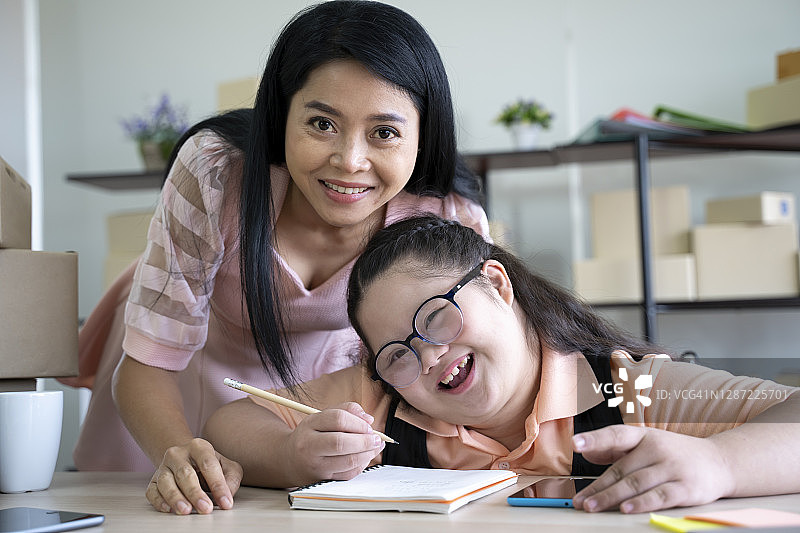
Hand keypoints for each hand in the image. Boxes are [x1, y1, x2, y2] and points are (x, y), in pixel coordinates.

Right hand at [146, 438, 242, 514]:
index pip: (208, 464)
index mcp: (198, 446)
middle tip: (206, 508)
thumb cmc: (208, 465)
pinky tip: (168, 509)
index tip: (226, 502)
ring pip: (166, 482)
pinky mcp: (153, 480)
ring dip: (176, 498)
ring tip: (186, 510)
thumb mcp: (226, 466)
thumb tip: (227, 494)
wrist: (186, 459)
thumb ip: (231, 478)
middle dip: (196, 493)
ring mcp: (163, 467)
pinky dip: (159, 501)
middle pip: (185, 473)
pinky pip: (152, 491)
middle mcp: (178, 454)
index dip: (218, 484)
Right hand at [281, 402, 384, 484]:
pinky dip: (361, 465)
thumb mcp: (322, 417)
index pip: (338, 419)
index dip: (358, 422)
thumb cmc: (311, 435)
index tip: (369, 425)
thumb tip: (369, 419)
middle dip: (364, 440)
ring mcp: (315, 466)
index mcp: (310, 425)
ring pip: (347, 461)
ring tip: (375, 447)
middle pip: (341, 442)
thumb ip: (347, 410)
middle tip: (376, 438)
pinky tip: (365, 457)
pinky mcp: (322, 480)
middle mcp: (309, 446)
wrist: (289, 459)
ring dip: (367, 454)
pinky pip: (348, 475)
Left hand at [571, 425, 734, 513]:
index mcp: (644, 436)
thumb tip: (587, 453)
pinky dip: (641, 503)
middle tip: (580, 501)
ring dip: (611, 497)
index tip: (575, 444)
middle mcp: (657, 449)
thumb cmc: (675, 454)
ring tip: (593, 507)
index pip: (616, 435)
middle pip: (621, 469)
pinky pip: (659, 497)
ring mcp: (672, 468)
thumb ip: (617, 449)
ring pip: (635, 483)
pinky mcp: (686, 487)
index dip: (595, 439)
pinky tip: (626, 509)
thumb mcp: (647, 444)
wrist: (720, 462)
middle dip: (598, 487)